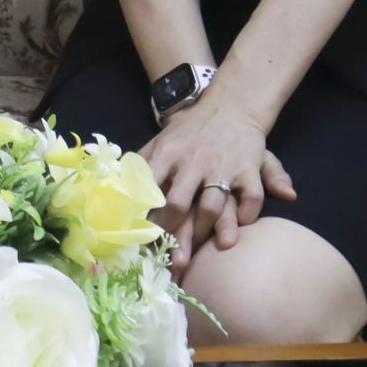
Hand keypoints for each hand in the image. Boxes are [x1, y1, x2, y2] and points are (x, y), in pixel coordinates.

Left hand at [140, 91, 296, 269]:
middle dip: (173, 234)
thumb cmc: (188, 132)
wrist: (229, 105)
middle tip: (171, 262)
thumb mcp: (161, 140)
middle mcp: (193, 161)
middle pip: (179, 203)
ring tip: (199, 257)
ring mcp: (222, 166)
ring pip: (212, 206)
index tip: (137, 238)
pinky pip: (250, 198)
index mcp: (167, 153)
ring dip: (205, 233)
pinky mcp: (248, 169)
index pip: (149, 186)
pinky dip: (246, 217)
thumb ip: (141, 166)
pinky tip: (237, 234)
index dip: (143, 214)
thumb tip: (115, 189)